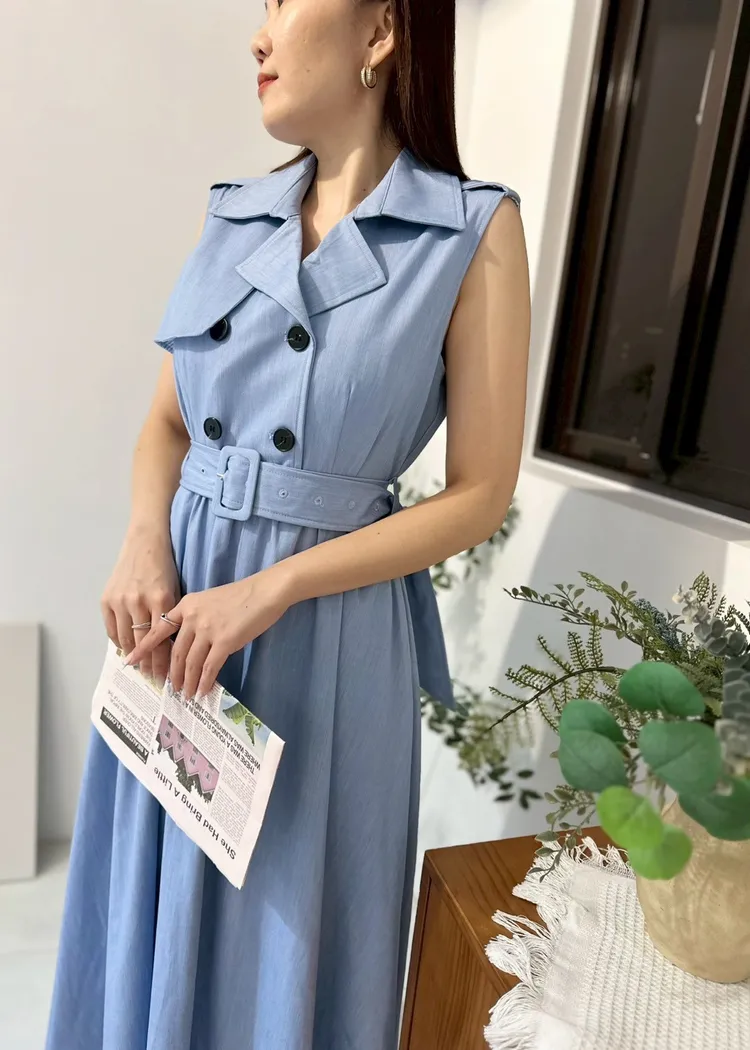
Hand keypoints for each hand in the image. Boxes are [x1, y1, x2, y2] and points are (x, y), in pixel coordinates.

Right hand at [101, 525, 179, 687]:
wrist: (144, 544)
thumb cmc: (164, 569)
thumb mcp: (175, 592)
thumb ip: (171, 619)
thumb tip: (172, 650)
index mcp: (161, 600)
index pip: (162, 641)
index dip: (163, 662)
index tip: (167, 678)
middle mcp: (139, 601)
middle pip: (143, 643)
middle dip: (149, 665)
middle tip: (154, 680)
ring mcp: (120, 600)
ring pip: (126, 639)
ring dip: (133, 657)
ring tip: (140, 669)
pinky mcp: (106, 599)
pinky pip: (112, 629)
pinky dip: (119, 642)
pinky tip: (126, 650)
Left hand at [123, 567, 292, 700]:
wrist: (265, 591)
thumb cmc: (242, 596)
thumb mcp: (210, 601)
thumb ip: (195, 618)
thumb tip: (190, 644)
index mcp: (186, 605)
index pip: (159, 629)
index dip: (144, 648)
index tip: (131, 661)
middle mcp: (192, 617)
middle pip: (176, 652)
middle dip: (172, 674)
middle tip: (170, 688)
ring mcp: (207, 629)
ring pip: (191, 662)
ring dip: (188, 682)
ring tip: (187, 694)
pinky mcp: (224, 641)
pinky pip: (210, 667)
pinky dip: (205, 681)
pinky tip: (204, 691)